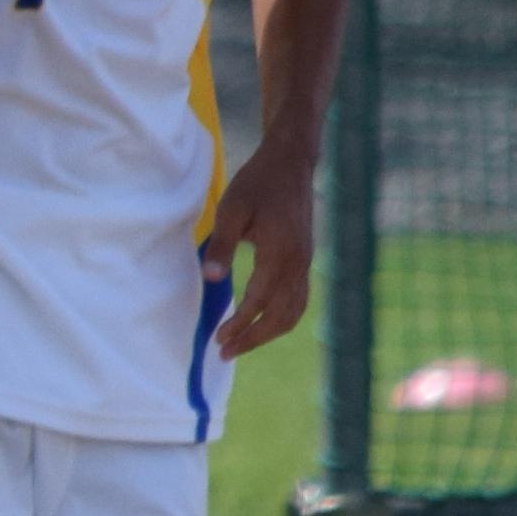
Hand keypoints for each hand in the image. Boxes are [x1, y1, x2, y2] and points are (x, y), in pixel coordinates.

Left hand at [203, 157, 316, 354]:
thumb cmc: (257, 184)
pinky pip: (299, 299)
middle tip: (225, 352)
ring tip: (242, 344)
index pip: (259, 301)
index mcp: (280, 253)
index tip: (219, 339)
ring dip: (268, 332)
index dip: (240, 324)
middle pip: (281, 316)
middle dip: (253, 338)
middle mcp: (299, 263)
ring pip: (294, 311)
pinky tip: (264, 322)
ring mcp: (306, 262)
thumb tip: (210, 279)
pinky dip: (282, 318)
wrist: (290, 163)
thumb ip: (221, 246)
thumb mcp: (230, 209)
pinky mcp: (305, 259)